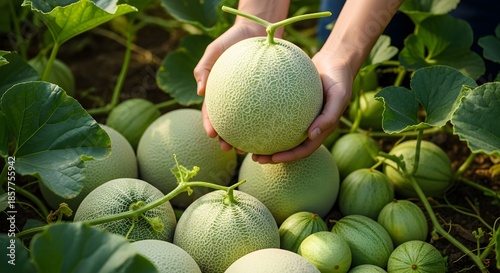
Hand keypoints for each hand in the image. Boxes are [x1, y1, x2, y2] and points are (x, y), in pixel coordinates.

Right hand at [194, 22, 269, 154]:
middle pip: (230, 124)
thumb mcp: (214, 49)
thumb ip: (204, 68)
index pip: (212, 113)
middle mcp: (234, 99)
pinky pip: (268, 110)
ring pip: (249, 123)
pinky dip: (269, 122)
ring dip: (248, 138)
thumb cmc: (232, 39)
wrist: (256, 30)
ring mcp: (250, 99)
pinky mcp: (266, 96)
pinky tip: (276, 130)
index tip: (212, 135)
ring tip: (252, 149)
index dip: (210, 125)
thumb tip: (199, 91)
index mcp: (219, 93)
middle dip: (228, 139)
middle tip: (230, 149)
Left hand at [195, 27, 352, 162]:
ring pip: (280, 133)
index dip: (288, 157)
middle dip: (272, 155)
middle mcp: (308, 127)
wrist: (335, 62)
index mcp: (319, 130)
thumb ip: (329, 116)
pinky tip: (250, 114)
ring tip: (247, 143)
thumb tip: (311, 136)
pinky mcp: (292, 106)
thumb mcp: (340, 96)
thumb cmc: (340, 79)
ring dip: (265, 141)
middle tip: (255, 157)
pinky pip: (277, 113)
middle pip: (288, 147)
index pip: (303, 150)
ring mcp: (300, 117)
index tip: (273, 159)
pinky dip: (265, 117)